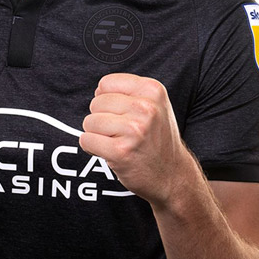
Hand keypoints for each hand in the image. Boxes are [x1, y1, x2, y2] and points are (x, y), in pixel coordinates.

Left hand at [81, 73, 197, 205]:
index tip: (122, 114)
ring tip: (117, 142)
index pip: (106, 83)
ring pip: (89, 122)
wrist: (172, 175)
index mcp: (152, 90)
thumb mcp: (154, 105)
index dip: (107, 99)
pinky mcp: (120, 152)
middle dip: (101, 118)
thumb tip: (97, 91)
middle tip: (121, 133)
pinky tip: (111, 153)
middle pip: (96, 103)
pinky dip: (92, 148)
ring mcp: (134, 130)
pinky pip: (86, 140)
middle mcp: (145, 108)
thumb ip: (128, 92)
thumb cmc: (156, 138)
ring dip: (97, 134)